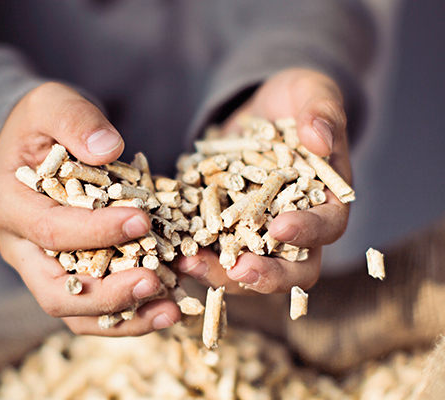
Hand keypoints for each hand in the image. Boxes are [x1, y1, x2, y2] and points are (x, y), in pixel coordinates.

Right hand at [0, 82, 180, 334]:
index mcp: (8, 205)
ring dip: (124, 317)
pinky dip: (129, 315)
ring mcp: (42, 267)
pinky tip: (167, 308)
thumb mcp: (51, 103)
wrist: (33, 144)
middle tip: (155, 282)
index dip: (96, 231)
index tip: (142, 220)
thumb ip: (75, 119)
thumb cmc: (40, 124)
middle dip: (108, 293)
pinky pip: (94, 308)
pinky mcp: (67, 274)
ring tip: (171, 311)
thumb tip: (109, 148)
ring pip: (75, 311)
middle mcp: (19, 247)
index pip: (50, 230)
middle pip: (55, 291)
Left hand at [178, 68, 351, 294]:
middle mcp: (296, 227)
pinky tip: (169, 251)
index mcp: (326, 200)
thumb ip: (319, 112)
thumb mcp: (309, 93)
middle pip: (292, 268)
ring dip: (220, 272)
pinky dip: (192, 253)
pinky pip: (210, 250)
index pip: (326, 227)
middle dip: (266, 275)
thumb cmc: (294, 100)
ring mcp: (257, 233)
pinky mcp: (224, 228)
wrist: (257, 109)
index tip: (279, 227)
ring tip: (189, 263)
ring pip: (246, 268)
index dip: (307, 233)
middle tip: (239, 269)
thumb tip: (319, 139)